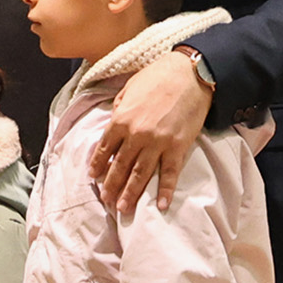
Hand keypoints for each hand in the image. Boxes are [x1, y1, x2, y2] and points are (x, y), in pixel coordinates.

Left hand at [89, 50, 213, 216]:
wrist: (189, 73)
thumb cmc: (158, 76)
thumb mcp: (130, 88)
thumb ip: (120, 107)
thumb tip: (114, 119)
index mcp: (121, 119)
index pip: (104, 148)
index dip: (98, 164)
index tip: (93, 177)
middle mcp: (136, 134)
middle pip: (120, 166)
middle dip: (111, 185)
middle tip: (106, 200)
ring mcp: (157, 143)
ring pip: (140, 174)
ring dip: (131, 193)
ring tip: (123, 208)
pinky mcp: (177, 146)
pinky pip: (169, 173)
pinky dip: (164, 190)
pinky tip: (160, 205)